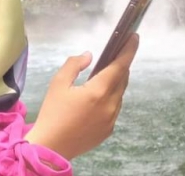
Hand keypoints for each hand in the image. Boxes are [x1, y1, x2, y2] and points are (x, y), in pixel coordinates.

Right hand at [24, 33, 138, 159]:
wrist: (50, 148)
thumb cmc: (53, 112)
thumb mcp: (58, 83)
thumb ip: (74, 64)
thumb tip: (89, 56)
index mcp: (99, 91)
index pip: (120, 66)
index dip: (129, 50)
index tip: (134, 37)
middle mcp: (110, 105)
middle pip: (122, 78)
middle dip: (121, 64)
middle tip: (115, 53)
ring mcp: (111, 119)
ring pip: (119, 93)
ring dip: (115, 81)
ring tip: (103, 75)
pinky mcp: (108, 130)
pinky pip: (115, 107)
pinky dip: (111, 97)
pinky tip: (97, 97)